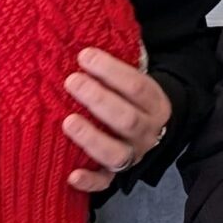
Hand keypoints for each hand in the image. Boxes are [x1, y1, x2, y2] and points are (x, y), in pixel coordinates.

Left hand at [63, 46, 171, 193]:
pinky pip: (105, 184)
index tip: (83, 56)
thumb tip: (84, 37)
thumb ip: (114, 65)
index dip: (110, 71)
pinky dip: (89, 182)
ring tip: (68, 122)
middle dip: (98, 100)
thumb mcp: (134, 77)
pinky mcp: (115, 176)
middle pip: (126, 119)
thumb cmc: (129, 96)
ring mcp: (132, 155)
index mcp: (154, 103)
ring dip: (92, 138)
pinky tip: (71, 175)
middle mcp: (146, 132)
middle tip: (72, 82)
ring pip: (117, 154)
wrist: (152, 128)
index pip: (136, 86)